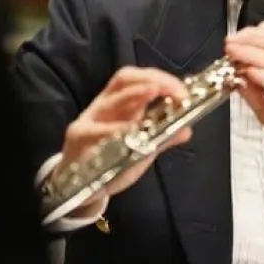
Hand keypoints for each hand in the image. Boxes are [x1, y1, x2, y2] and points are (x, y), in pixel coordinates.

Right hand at [57, 66, 192, 213]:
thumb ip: (162, 138)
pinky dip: (114, 128)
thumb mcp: (141, 147)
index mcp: (121, 102)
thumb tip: (187, 130)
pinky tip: (130, 129)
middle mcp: (104, 104)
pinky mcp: (78, 137)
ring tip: (154, 92)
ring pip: (110, 100)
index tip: (183, 91)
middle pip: (124, 79)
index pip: (139, 78)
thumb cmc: (110, 160)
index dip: (162, 78)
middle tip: (176, 92)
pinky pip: (96, 130)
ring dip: (134, 95)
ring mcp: (89, 119)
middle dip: (152, 80)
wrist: (76, 186)